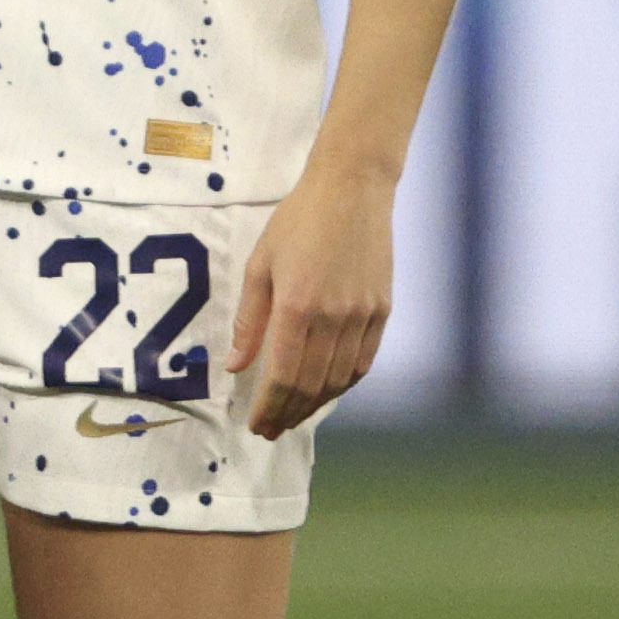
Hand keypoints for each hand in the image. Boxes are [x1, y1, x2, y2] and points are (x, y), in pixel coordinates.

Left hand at [230, 173, 392, 441]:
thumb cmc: (297, 221)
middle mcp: (334, 318)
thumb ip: (250, 320)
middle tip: (271, 430)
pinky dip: (344, 384)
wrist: (352, 189)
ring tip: (295, 416)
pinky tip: (328, 391)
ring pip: (340, 380)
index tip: (257, 425)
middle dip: (289, 414)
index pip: (283, 377)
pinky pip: (363, 361)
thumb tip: (236, 367)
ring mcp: (362, 316)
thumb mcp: (260, 265)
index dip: (270, 409)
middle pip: (312, 386)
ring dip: (316, 405)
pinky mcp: (382, 310)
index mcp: (297, 307)